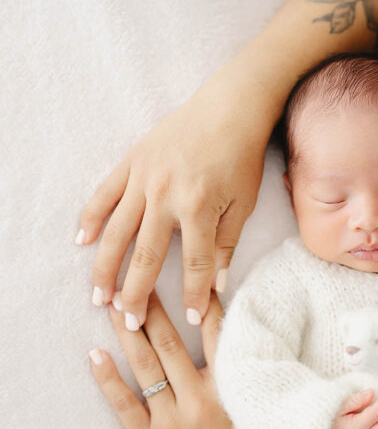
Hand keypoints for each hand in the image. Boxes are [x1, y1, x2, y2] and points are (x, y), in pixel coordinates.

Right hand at [76, 63, 268, 329]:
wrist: (229, 106)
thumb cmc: (241, 156)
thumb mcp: (244, 203)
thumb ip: (227, 244)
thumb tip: (218, 285)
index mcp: (200, 208)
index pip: (195, 265)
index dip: (194, 296)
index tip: (191, 320)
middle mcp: (167, 196)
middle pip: (147, 256)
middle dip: (136, 293)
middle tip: (128, 321)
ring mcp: (145, 178)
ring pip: (118, 231)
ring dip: (107, 266)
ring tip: (99, 296)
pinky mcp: (132, 161)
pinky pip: (105, 194)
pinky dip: (92, 218)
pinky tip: (82, 242)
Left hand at [87, 288, 258, 428]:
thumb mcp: (252, 407)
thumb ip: (239, 371)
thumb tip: (226, 327)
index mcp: (230, 389)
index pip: (215, 332)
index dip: (199, 301)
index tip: (186, 274)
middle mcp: (199, 401)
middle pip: (168, 343)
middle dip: (149, 307)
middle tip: (133, 280)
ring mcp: (171, 421)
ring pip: (144, 366)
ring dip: (126, 331)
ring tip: (113, 305)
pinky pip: (123, 404)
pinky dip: (107, 379)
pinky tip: (95, 355)